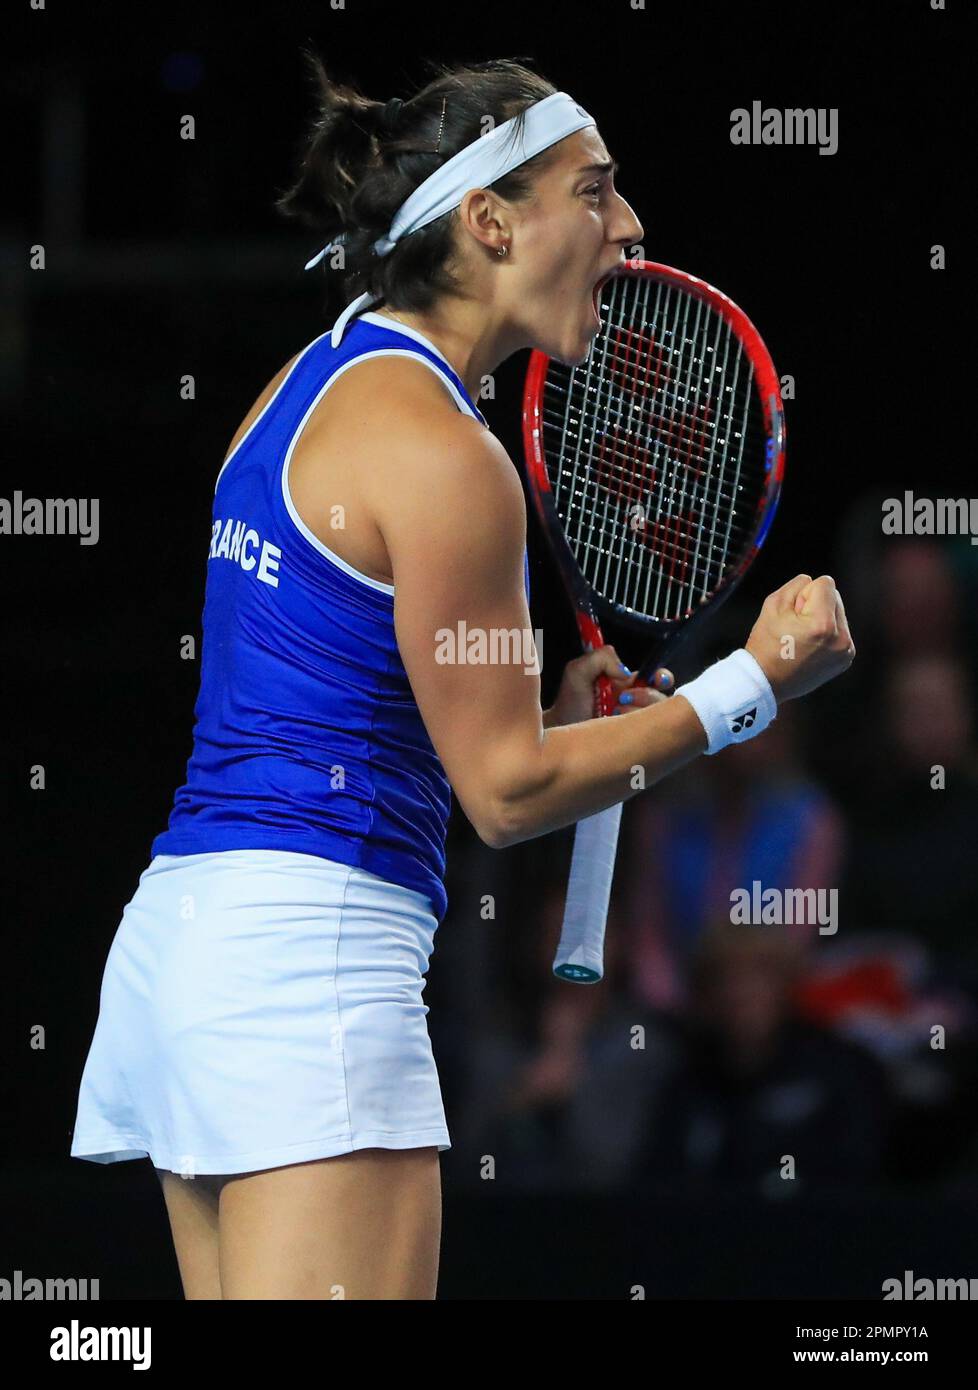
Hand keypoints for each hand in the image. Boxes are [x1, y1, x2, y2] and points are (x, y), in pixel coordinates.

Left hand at [543, 644, 673, 726]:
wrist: (560, 732)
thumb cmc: (570, 701)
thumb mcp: (578, 670)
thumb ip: (602, 658)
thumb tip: (626, 673)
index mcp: (629, 684)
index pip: (657, 678)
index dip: (661, 677)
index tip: (655, 679)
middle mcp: (638, 703)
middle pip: (663, 698)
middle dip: (649, 695)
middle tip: (623, 697)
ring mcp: (638, 723)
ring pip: (657, 716)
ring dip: (636, 710)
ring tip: (612, 711)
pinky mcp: (636, 741)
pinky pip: (649, 734)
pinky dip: (634, 727)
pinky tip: (614, 724)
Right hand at [745, 574, 855, 701]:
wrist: (766, 681)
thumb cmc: (766, 644)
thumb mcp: (772, 604)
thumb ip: (796, 585)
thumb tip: (812, 582)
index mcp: (823, 624)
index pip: (826, 583)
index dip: (804, 593)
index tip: (793, 613)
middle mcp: (840, 638)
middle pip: (835, 597)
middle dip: (816, 604)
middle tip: (796, 626)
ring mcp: (845, 650)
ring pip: (838, 614)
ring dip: (822, 619)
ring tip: (802, 638)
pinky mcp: (846, 658)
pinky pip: (840, 631)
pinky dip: (827, 634)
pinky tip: (810, 647)